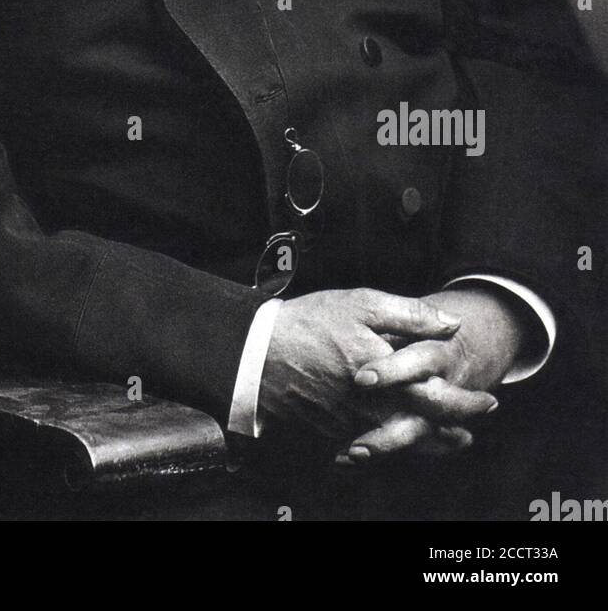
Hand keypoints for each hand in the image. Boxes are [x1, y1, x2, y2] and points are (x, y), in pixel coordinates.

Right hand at [259, 287, 462, 437]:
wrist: (260, 351)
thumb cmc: (312, 321)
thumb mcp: (362, 304)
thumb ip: (410, 314)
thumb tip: (451, 324)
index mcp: (389, 376)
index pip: (440, 399)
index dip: (468, 404)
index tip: (489, 402)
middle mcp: (375, 407)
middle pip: (425, 430)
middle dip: (453, 431)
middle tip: (471, 430)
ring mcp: (353, 423)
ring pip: (400, 442)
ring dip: (427, 444)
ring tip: (447, 441)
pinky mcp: (333, 429)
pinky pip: (371, 443)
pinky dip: (390, 444)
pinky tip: (395, 437)